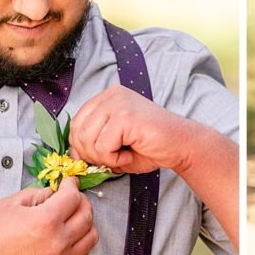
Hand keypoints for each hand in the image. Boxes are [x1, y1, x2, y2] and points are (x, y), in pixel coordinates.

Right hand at [0, 178, 97, 254]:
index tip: (69, 182)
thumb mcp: (10, 204)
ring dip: (87, 222)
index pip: (72, 197)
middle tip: (72, 196)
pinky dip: (83, 241)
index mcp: (46, 220)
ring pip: (91, 236)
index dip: (72, 185)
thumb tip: (53, 192)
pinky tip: (73, 234)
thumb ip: (36, 194)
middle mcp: (58, 240)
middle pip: (87, 215)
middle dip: (82, 201)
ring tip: (75, 215)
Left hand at [69, 85, 192, 174]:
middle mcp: (111, 95)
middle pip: (77, 131)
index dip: (81, 146)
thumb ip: (93, 144)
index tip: (98, 157)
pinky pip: (102, 146)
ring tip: (122, 155)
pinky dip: (114, 158)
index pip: (76, 123)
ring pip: (87, 139)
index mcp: (107, 98)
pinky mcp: (125, 116)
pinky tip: (129, 154)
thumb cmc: (151, 146)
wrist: (181, 145)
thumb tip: (73, 156)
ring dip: (103, 157)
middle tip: (112, 159)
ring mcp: (118, 103)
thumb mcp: (114, 143)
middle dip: (91, 154)